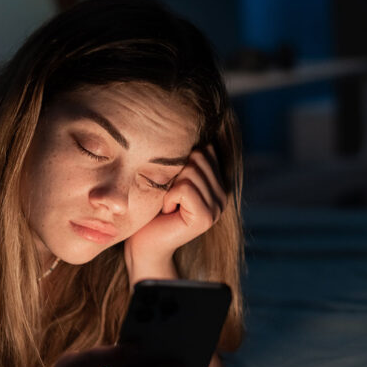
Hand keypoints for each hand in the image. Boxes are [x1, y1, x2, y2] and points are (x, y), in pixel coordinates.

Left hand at [124, 145, 227, 278]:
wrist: (144, 243)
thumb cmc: (152, 207)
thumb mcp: (170, 176)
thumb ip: (186, 157)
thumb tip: (189, 123)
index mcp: (217, 182)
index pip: (205, 148)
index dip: (181, 159)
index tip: (172, 181)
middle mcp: (222, 194)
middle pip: (198, 157)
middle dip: (175, 172)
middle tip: (169, 194)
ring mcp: (217, 207)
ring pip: (191, 171)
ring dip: (170, 186)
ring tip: (169, 204)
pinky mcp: (206, 218)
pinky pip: (184, 189)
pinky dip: (169, 197)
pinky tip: (169, 211)